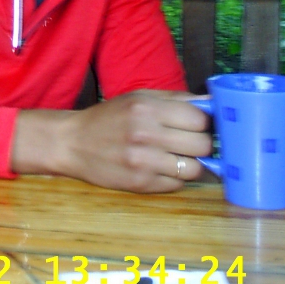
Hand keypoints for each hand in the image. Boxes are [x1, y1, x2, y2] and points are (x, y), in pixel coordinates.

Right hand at [12, 91, 211, 191]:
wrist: (71, 143)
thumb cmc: (108, 118)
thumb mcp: (137, 98)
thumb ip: (175, 99)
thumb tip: (213, 103)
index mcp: (146, 108)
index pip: (199, 119)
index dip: (202, 122)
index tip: (195, 125)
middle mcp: (146, 134)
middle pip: (203, 145)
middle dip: (200, 144)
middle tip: (187, 142)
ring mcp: (143, 162)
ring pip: (194, 169)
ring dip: (189, 164)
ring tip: (174, 157)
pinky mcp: (140, 184)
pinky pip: (177, 185)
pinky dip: (174, 178)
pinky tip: (159, 168)